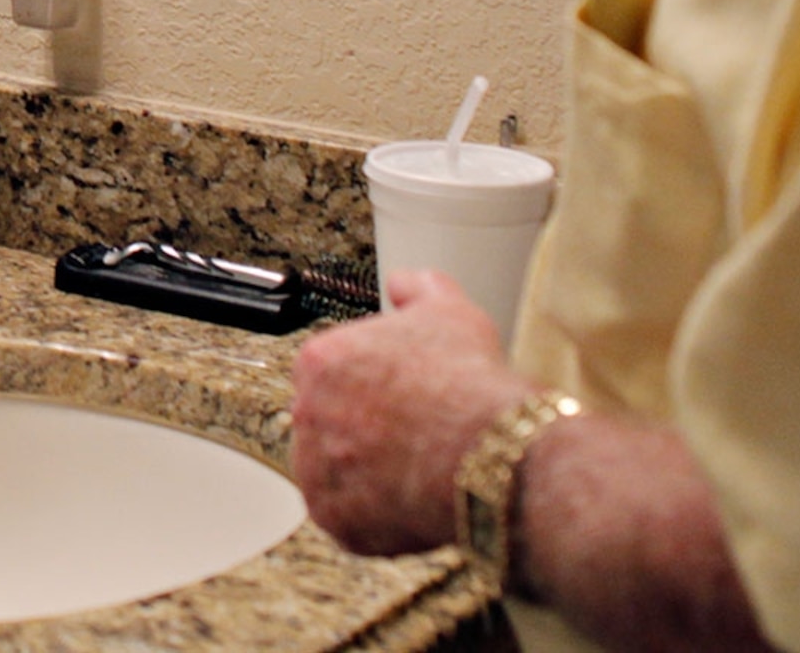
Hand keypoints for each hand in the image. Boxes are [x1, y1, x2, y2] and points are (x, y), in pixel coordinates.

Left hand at [290, 270, 536, 555]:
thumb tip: (404, 282)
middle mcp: (307, 412)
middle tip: (413, 435)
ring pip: (336, 472)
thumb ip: (418, 288)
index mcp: (320, 359)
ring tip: (417, 468)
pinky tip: (412, 497)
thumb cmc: (469, 382)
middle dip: (367, 429)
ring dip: (367, 472)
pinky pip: (349, 519)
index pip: (332, 374)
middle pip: (331, 422)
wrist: (493, 450)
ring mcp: (317, 469)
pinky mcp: (336, 518)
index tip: (402, 398)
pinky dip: (376, 516)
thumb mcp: (449, 310)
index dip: (373, 387)